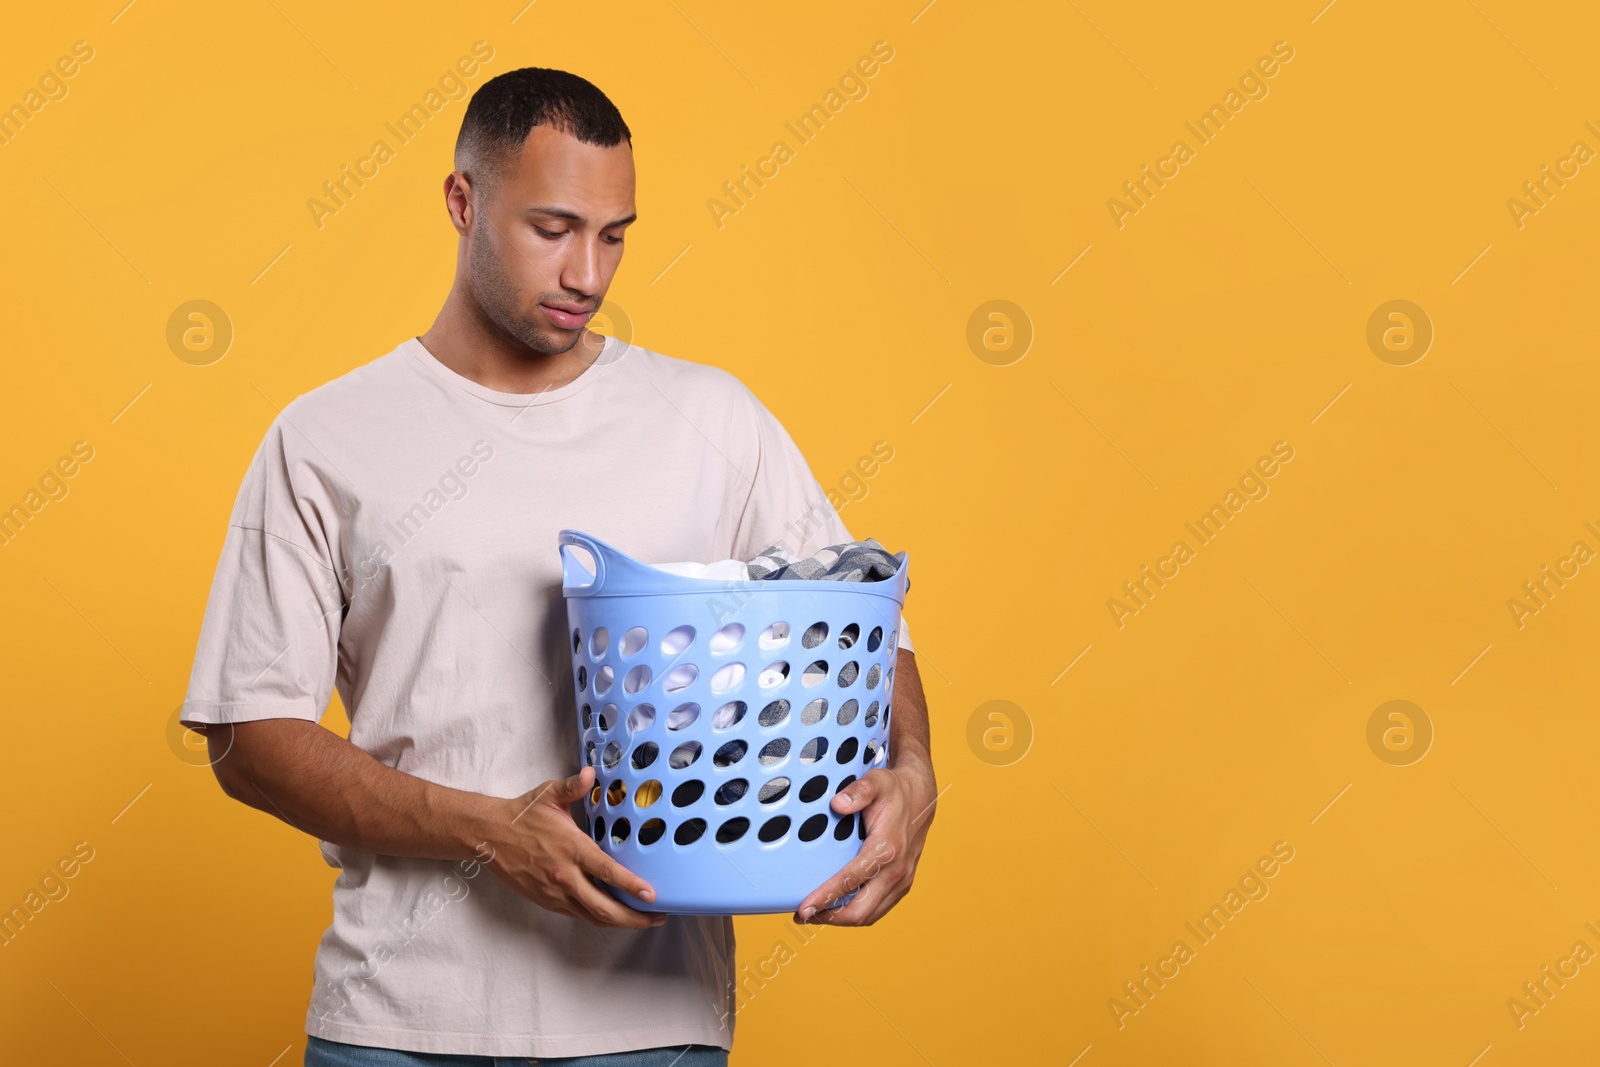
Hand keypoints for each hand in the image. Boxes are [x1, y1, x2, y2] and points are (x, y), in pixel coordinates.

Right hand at [479, 766, 666, 928]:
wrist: (489, 836)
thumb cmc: (522, 814)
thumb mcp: (549, 795)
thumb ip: (574, 786)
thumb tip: (591, 773)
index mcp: (571, 848)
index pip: (607, 872)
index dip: (631, 886)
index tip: (652, 896)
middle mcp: (565, 876)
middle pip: (604, 908)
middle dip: (634, 917)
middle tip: (658, 916)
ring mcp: (555, 893)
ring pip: (593, 917)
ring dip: (620, 922)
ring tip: (643, 919)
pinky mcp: (547, 902)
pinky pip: (579, 915)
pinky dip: (599, 918)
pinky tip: (614, 914)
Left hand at [793, 756, 937, 925]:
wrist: (921, 798)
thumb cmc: (895, 792)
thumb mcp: (877, 782)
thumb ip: (858, 791)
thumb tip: (838, 804)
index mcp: (887, 849)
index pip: (850, 881)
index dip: (825, 897)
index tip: (804, 907)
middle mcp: (897, 871)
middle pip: (860, 911)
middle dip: (829, 918)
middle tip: (802, 915)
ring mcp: (901, 881)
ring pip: (869, 915)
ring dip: (841, 919)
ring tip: (814, 914)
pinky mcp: (901, 886)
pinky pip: (877, 909)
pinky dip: (856, 913)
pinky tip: (836, 907)